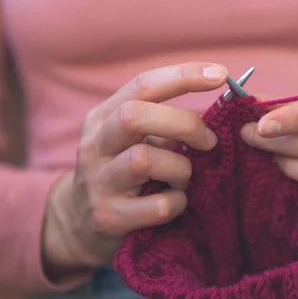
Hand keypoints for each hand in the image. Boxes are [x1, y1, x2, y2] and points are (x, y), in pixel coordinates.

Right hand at [43, 62, 227, 271]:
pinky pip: (157, 206)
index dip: (183, 76)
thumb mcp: (131, 140)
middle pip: (135, 117)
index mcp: (104, 117)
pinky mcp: (107, 217)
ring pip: (143, 160)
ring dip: (180, 169)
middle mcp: (95, 145)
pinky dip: (177, 203)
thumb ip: (162, 124)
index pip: (143, 85)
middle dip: (183, 124)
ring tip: (184, 179)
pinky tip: (175, 202)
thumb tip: (215, 114)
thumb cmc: (120, 173)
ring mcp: (98, 182)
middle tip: (209, 141)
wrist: (77, 224)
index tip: (220, 74)